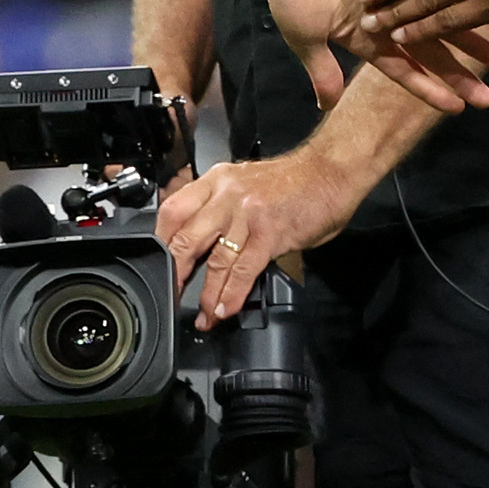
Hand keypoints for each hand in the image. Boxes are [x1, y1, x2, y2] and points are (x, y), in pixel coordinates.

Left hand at [159, 149, 360, 325]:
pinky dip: (231, 295)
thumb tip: (202, 241)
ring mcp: (247, 215)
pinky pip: (243, 270)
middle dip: (176, 274)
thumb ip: (220, 205)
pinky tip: (225, 309)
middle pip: (187, 239)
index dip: (161, 242)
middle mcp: (227, 195)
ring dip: (206, 294)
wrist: (330, 172)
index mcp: (216, 181)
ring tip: (204, 316)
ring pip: (215, 261)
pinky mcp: (270, 234)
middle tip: (172, 295)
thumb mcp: (245, 182)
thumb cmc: (292, 181)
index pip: (173, 210)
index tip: (158, 265)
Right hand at [256, 0, 488, 114]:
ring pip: (441, 21)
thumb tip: (327, 106)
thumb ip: (323, 71)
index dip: (431, 90)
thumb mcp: (306, 40)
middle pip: (432, 52)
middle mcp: (390, 19)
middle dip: (459, 76)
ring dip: (468, 41)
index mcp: (368, 39)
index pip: (406, 71)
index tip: (457, 109)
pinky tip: (482, 7)